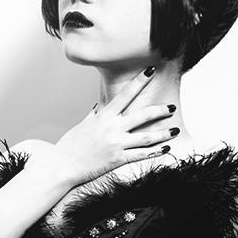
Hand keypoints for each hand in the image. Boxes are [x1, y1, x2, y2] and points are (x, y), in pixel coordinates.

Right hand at [30, 67, 176, 184]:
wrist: (62, 166)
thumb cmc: (70, 146)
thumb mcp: (84, 124)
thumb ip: (95, 114)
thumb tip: (101, 105)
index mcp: (104, 116)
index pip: (126, 94)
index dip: (140, 81)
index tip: (151, 70)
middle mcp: (112, 128)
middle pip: (142, 115)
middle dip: (160, 110)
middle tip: (172, 106)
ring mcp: (116, 144)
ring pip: (146, 137)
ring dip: (163, 133)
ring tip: (175, 130)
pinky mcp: (118, 160)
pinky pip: (141, 155)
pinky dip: (155, 152)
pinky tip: (166, 149)